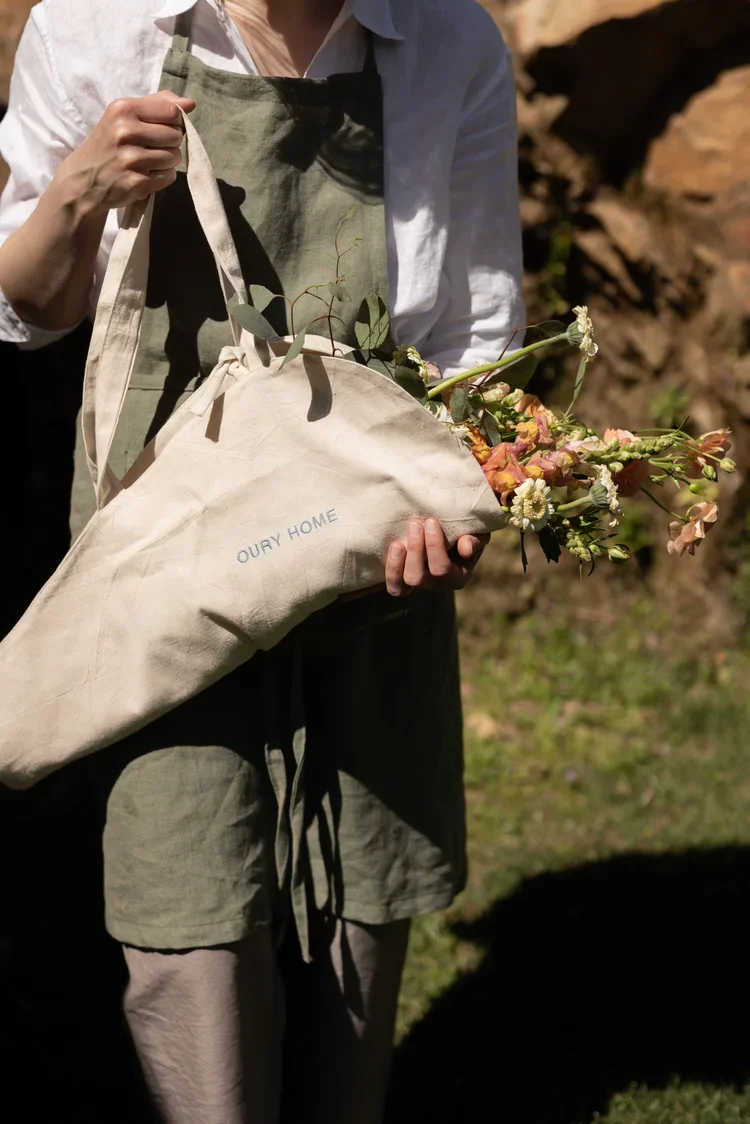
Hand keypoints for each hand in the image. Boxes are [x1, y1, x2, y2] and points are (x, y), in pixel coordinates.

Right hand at [58, 90, 195, 213]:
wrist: (83, 180)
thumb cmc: (108, 143)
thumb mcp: (123, 115)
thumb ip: (156, 104)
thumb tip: (189, 103)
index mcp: (123, 110)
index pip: (171, 111)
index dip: (175, 121)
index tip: (163, 126)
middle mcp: (126, 132)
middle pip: (176, 136)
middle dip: (170, 142)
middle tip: (151, 146)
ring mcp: (131, 160)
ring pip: (175, 157)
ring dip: (167, 161)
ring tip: (147, 161)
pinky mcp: (137, 183)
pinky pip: (169, 176)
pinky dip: (162, 176)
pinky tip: (145, 174)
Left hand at [385, 518, 488, 596]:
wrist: (449, 533)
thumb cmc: (465, 532)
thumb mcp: (477, 534)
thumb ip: (475, 540)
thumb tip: (465, 549)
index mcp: (457, 577)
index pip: (442, 568)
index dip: (434, 546)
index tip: (430, 520)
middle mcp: (437, 584)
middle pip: (419, 578)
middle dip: (415, 550)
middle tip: (414, 524)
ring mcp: (419, 584)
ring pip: (404, 584)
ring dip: (397, 563)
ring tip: (398, 542)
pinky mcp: (403, 581)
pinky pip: (394, 586)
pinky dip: (391, 570)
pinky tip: (393, 548)